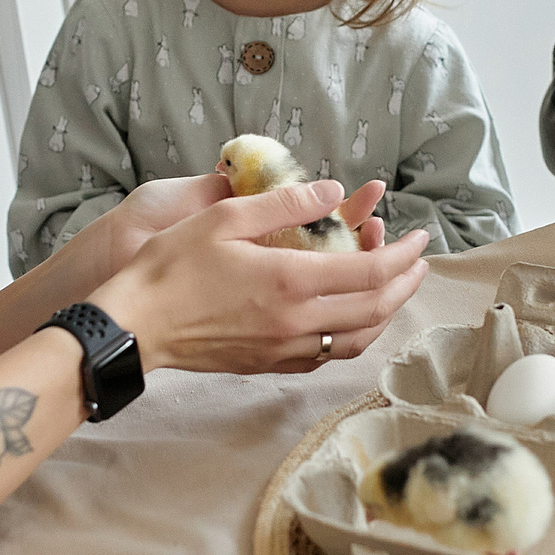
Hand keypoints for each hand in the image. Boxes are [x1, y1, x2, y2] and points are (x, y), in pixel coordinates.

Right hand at [92, 178, 429, 374]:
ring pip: (357, 339)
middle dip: (406, 283)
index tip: (419, 236)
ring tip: (395, 289)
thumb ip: (285, 203)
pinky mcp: (270, 364)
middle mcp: (296, 321)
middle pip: (376, 309)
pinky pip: (328, 356)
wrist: (135, 326)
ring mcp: (284, 349)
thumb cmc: (170, 268)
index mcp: (290, 280)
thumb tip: (334, 191)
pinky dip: (353, 336)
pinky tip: (351, 318)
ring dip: (386, 313)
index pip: (371, 271)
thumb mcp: (225, 217)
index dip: (404, 254)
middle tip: (419, 261)